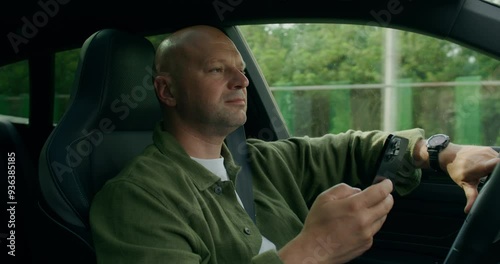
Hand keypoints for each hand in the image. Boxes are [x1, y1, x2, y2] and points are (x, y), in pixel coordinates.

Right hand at [278, 179, 393, 263]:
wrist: (315, 250)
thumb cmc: (317, 224)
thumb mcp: (324, 198)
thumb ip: (343, 189)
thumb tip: (357, 190)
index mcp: (354, 206)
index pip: (380, 192)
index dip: (386, 185)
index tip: (387, 183)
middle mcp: (364, 220)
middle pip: (387, 205)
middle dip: (387, 197)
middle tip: (383, 193)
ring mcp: (367, 234)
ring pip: (382, 218)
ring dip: (379, 210)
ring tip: (367, 208)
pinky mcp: (366, 244)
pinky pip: (374, 230)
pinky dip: (371, 224)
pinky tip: (358, 224)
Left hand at [442, 144, 499, 213]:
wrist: (449, 155)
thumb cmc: (456, 169)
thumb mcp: (464, 184)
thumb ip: (471, 196)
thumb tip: (468, 210)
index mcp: (482, 166)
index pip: (499, 165)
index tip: (499, 179)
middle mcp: (486, 156)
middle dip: (498, 175)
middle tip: (489, 179)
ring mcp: (488, 151)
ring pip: (499, 162)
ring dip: (497, 170)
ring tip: (488, 175)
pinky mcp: (488, 149)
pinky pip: (496, 157)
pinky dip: (495, 164)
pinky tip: (488, 169)